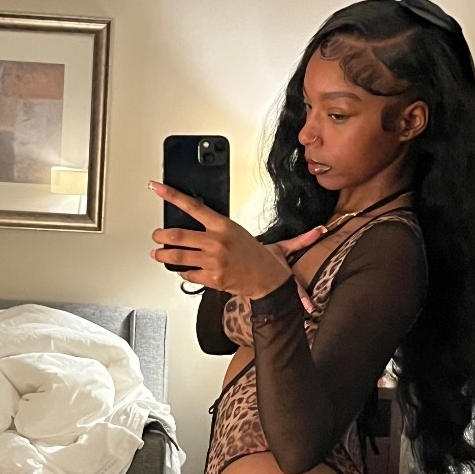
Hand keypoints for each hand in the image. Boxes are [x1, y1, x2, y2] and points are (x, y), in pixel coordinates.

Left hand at [148, 182, 324, 300]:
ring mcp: (211, 261)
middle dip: (161, 235)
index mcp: (224, 226)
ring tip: (157, 254)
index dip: (171, 195)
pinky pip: (188, 275)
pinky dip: (181, 273)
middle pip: (177, 235)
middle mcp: (216, 242)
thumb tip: (318, 231)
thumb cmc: (264, 261)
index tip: (157, 187)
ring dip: (163, 255)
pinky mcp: (211, 278)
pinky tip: (180, 270)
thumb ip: (279, 231)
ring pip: (177, 256)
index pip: (192, 206)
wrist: (270, 285)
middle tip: (156, 235)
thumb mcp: (268, 239)